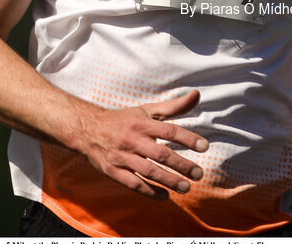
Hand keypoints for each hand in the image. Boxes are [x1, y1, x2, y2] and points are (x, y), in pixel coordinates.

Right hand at [75, 89, 208, 198]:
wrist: (87, 130)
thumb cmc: (123, 120)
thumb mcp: (146, 110)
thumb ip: (173, 106)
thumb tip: (197, 94)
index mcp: (141, 123)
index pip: (169, 130)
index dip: (188, 138)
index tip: (204, 147)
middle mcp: (132, 139)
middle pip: (160, 153)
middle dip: (181, 165)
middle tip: (199, 173)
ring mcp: (121, 156)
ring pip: (148, 171)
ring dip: (169, 180)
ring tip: (186, 187)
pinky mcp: (113, 171)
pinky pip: (133, 184)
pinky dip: (150, 192)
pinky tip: (165, 196)